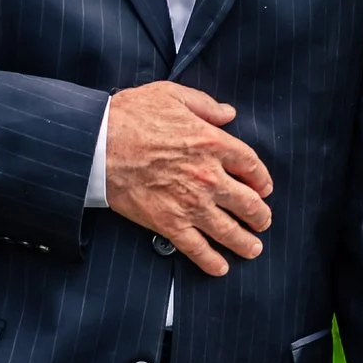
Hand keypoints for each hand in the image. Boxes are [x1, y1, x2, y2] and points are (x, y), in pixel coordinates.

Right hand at [104, 83, 271, 273]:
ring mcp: (190, 203)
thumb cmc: (130, 116)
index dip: (262, 179)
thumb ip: (205, 105)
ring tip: (253, 248)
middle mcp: (209, 176)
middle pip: (248, 202)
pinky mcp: (169, 223)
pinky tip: (221, 267)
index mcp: (212, 143)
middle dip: (260, 215)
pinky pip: (196, 248)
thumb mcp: (172, 95)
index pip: (252, 165)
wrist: (97, 144)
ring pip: (229, 230)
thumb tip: (228, 113)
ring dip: (245, 242)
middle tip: (262, 221)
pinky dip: (211, 261)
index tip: (264, 187)